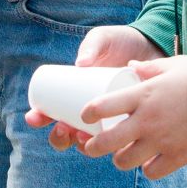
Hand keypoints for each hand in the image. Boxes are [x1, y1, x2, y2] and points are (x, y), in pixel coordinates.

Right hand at [25, 26, 161, 150]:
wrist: (151, 45)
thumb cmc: (120, 43)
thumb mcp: (103, 40)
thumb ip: (92, 45)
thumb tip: (81, 64)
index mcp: (74, 94)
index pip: (51, 112)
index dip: (39, 118)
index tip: (35, 116)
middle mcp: (88, 112)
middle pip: (66, 134)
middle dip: (58, 137)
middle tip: (62, 128)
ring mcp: (107, 120)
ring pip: (89, 143)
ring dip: (81, 145)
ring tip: (82, 136)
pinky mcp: (127, 125)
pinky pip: (116, 144)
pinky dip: (110, 147)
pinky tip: (107, 146)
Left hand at [76, 56, 186, 178]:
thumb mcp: (172, 65)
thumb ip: (149, 67)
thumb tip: (131, 66)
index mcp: (142, 95)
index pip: (102, 106)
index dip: (88, 113)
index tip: (85, 115)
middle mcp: (146, 121)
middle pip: (106, 143)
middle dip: (92, 147)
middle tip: (91, 145)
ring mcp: (160, 141)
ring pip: (125, 161)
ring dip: (120, 159)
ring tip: (122, 155)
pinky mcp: (177, 157)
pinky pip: (152, 172)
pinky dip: (148, 169)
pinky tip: (150, 162)